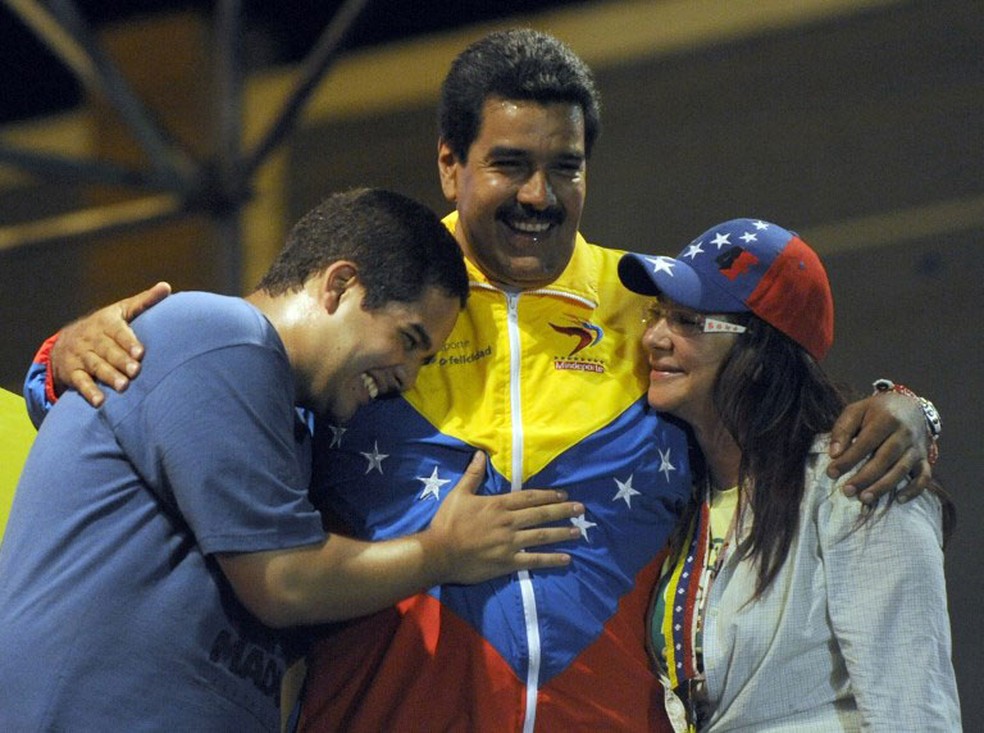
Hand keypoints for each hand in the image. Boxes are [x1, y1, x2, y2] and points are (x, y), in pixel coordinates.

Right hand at [50, 282, 170, 406]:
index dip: (128, 342)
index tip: (140, 352)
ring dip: (108, 376)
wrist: (66, 342)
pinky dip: (89, 392)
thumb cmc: (105, 327)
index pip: (117, 331)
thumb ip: (144, 301)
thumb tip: (166, 287)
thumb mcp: (121, 311)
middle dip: (120, 361)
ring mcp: (81, 355)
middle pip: (107, 350)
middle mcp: (91, 338)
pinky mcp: (72, 372)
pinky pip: (80, 382)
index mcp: (105, 322)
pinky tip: (100, 402)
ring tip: (123, 386)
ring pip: (95, 366)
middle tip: (135, 371)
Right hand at [424, 452, 583, 583]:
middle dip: (562, 511)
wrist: (439, 553)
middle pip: (541, 515)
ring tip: (577, 531)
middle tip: (580, 509)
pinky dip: (551, 560)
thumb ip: (473, 474)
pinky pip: (534, 560)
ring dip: (562, 533)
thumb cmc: (447, 523)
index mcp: (498, 505)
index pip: (530, 498)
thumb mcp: (459, 494)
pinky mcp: (508, 562)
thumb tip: (480, 453)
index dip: (549, 495)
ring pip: (542, 536)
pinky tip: (566, 559)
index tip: (564, 494)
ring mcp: (510, 543)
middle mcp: (508, 522)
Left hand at [827, 392, 931, 503]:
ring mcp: (917, 447)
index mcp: (886, 419)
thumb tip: (834, 453)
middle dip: (865, 477)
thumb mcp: (856, 411)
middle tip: (847, 491)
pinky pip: (924, 477)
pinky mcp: (924, 459)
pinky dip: (913, 490)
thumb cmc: (876, 411)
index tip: (832, 473)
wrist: (909, 406)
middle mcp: (905, 433)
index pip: (866, 442)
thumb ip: (843, 429)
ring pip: (902, 469)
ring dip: (883, 486)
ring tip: (864, 498)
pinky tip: (898, 499)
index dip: (848, 459)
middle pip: (885, 458)